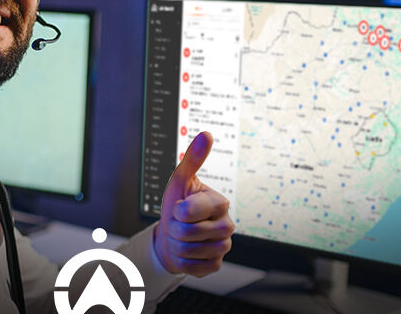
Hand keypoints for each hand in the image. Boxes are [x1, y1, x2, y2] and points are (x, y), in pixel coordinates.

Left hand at [154, 131, 234, 276]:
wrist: (173, 235)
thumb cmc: (178, 206)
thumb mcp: (180, 181)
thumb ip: (193, 159)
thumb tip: (206, 135)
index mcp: (220, 203)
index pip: (190, 211)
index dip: (177, 211)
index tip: (179, 207)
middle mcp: (227, 226)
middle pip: (188, 232)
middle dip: (175, 228)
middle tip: (178, 223)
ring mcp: (223, 247)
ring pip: (188, 251)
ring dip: (176, 244)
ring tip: (181, 236)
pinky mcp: (215, 265)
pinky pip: (190, 267)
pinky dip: (181, 260)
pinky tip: (186, 251)